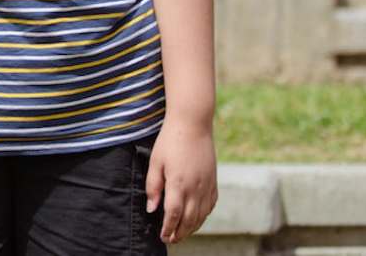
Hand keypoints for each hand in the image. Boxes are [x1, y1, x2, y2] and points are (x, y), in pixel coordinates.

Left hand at [146, 116, 217, 243]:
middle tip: (171, 240)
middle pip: (189, 219)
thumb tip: (151, 209)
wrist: (193, 124)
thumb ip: (153, 186)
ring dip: (192, 228)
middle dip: (180, 233)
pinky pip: (210, 205)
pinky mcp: (213, 180)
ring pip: (201, 215)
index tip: (162, 236)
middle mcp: (196, 188)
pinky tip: (196, 218)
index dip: (168, 228)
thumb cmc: (170, 141)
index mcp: (179, 183)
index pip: (173, 214)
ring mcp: (207, 185)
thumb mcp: (155, 162)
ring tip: (182, 234)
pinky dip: (203, 216)